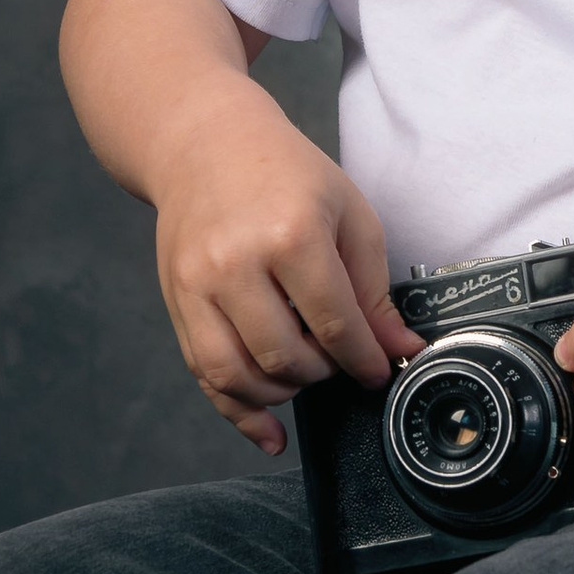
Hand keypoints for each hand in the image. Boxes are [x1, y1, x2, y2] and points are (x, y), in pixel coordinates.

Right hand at [151, 95, 418, 456]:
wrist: (203, 142)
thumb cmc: (283, 173)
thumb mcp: (347, 214)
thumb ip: (373, 289)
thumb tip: (398, 349)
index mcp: (291, 234)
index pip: (335, 324)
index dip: (365, 360)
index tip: (380, 370)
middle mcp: (236, 263)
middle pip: (287, 357)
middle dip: (325, 373)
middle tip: (340, 359)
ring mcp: (197, 285)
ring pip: (239, 376)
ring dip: (283, 392)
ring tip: (306, 372)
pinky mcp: (175, 301)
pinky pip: (204, 375)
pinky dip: (238, 413)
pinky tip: (269, 432)